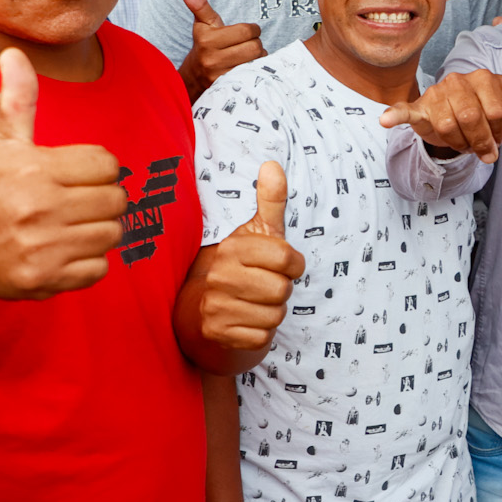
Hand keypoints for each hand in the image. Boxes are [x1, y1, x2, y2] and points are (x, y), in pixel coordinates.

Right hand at [0, 49, 126, 302]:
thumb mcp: (0, 147)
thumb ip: (16, 100)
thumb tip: (14, 53)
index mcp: (34, 168)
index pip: (107, 163)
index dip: (96, 169)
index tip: (72, 176)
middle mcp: (38, 207)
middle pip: (117, 199)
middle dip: (101, 201)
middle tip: (74, 204)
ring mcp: (43, 246)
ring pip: (112, 234)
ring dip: (98, 232)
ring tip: (69, 228)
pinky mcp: (46, 279)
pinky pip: (100, 268)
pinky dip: (89, 264)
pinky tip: (63, 253)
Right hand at [178, 0, 264, 99]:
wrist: (193, 77)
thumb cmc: (203, 45)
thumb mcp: (202, 24)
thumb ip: (198, 4)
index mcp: (208, 40)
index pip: (247, 31)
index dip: (251, 29)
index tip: (247, 31)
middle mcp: (212, 60)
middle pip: (255, 47)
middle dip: (255, 44)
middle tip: (247, 44)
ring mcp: (220, 76)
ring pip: (257, 62)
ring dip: (257, 58)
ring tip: (246, 56)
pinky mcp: (228, 88)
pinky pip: (254, 75)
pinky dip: (255, 70)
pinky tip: (247, 67)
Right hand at [195, 161, 304, 352]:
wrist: (208, 309)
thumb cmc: (244, 266)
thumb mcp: (260, 232)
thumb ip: (271, 201)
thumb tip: (272, 164)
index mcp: (233, 247)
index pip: (288, 259)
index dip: (293, 265)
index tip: (282, 265)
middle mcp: (219, 275)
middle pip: (282, 290)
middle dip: (282, 290)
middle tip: (266, 286)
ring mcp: (214, 305)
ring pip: (274, 315)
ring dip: (272, 312)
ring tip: (257, 302)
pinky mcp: (216, 332)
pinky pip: (261, 337)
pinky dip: (261, 332)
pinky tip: (247, 321)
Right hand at [378, 53, 501, 161]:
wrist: (462, 123)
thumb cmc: (489, 110)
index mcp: (483, 76)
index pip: (496, 112)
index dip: (498, 131)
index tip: (498, 135)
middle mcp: (457, 80)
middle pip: (471, 121)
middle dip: (479, 141)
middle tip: (481, 146)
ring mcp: (437, 94)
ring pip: (449, 128)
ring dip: (459, 144)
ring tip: (463, 141)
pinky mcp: (419, 109)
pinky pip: (405, 110)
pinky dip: (395, 115)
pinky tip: (385, 119)